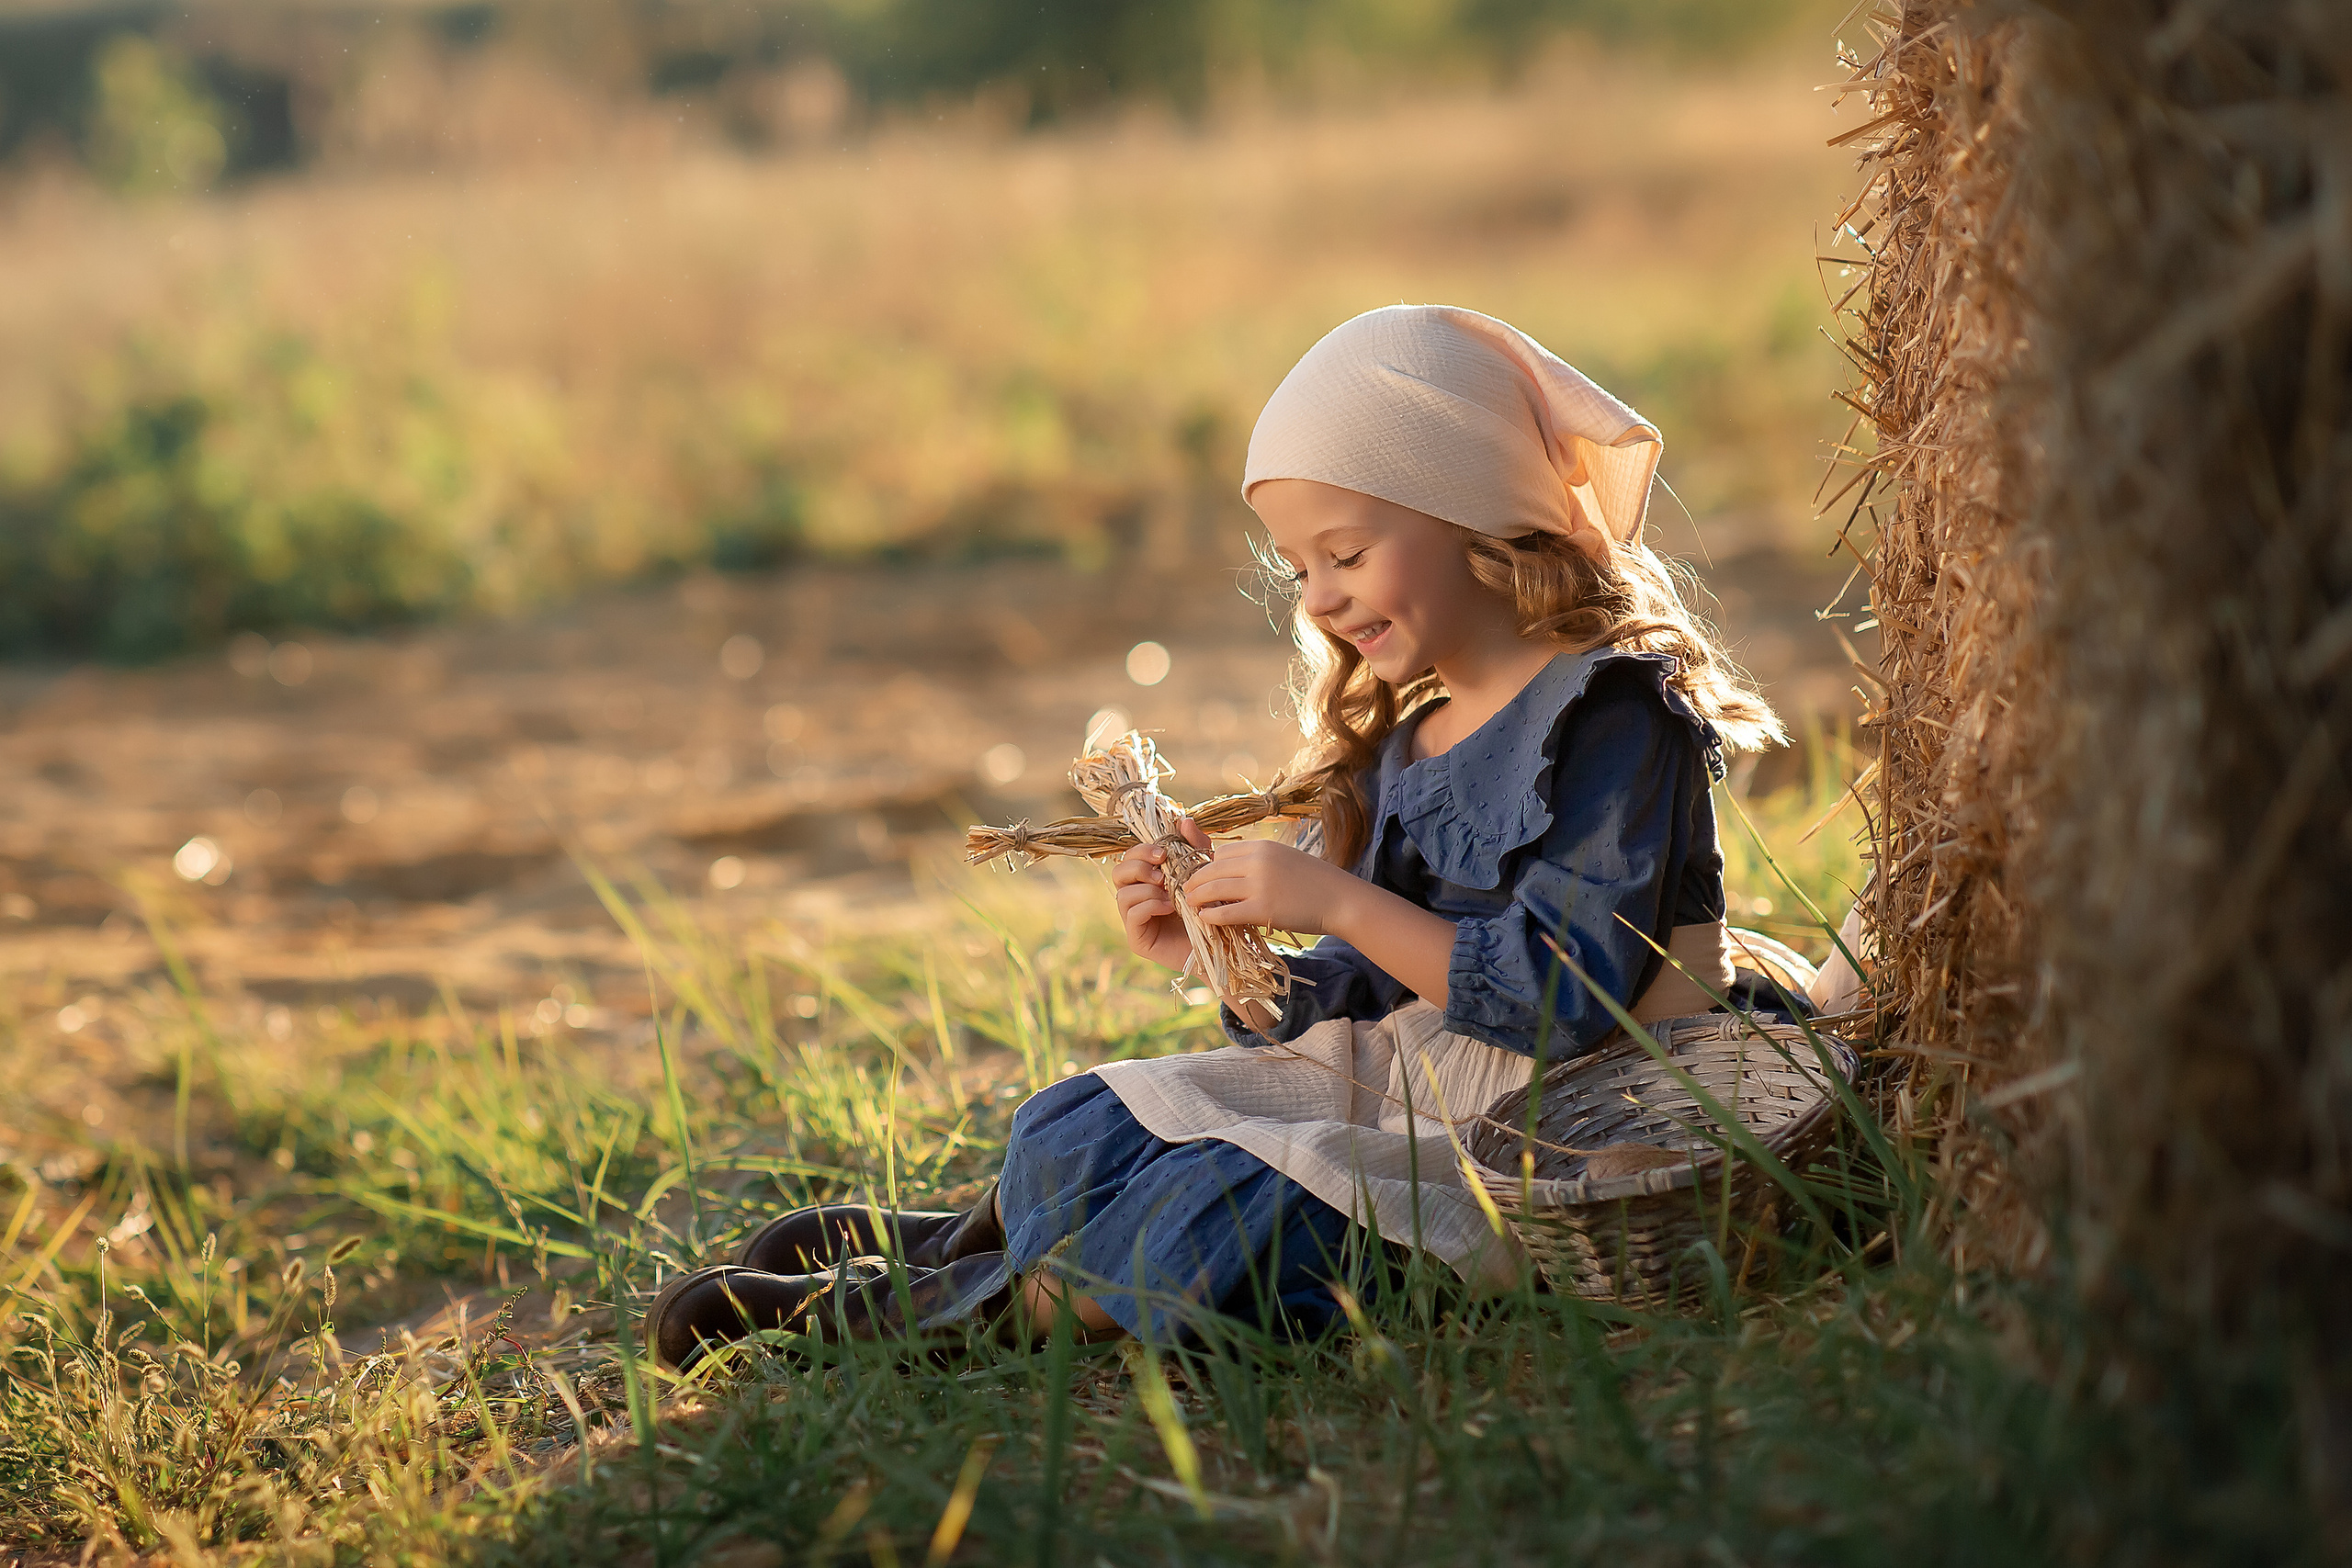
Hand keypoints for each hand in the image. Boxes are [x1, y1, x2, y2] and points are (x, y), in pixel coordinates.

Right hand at [1109, 818, 1212, 971]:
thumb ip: (1195, 846)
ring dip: (1147, 889)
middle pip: (1118, 872)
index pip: (1131, 857)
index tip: (1164, 853)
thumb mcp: (1206, 872)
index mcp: (1149, 880)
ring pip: (1123, 893)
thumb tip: (1183, 819)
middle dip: (1138, 867)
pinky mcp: (1138, 939)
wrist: (1222, 946)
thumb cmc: (1212, 909)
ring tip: (1170, 893)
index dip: (1142, 851)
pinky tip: (1169, 908)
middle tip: (1162, 873)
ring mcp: (1135, 919)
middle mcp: (1138, 898)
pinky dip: (1149, 906)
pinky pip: (1131, 915)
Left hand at [1182, 837, 1359, 937]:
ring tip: (1191, 905)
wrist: (1340, 899)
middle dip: (1195, 882)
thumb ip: (1258, 861)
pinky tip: (1205, 919)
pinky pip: (1225, 912)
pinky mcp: (1263, 909)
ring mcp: (1259, 885)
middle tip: (1186, 892)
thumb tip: (1230, 870)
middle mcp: (1257, 861)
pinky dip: (1210, 916)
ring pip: (1213, 889)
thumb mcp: (1283, 859)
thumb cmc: (1313, 881)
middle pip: (1211, 869)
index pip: (1220, 853)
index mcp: (1261, 846)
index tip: (1203, 879)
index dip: (1208, 868)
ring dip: (1197, 898)